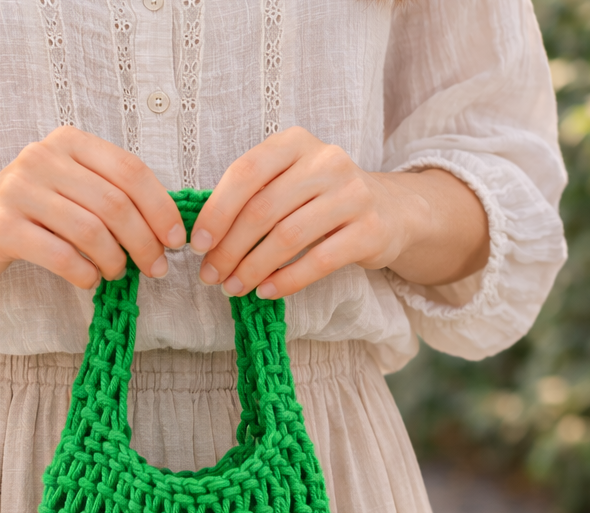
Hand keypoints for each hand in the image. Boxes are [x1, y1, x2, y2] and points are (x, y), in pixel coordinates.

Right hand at [0, 125, 185, 288]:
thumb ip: (112, 196)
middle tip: (155, 268)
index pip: (130, 171)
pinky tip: (89, 280)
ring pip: (91, 231)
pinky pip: (61, 256)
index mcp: (68, 143)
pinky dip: (85, 274)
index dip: (161, 209)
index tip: (176, 241)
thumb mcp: (70, 189)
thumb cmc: (31, 214)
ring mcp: (19, 191)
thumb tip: (168, 230)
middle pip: (115, 204)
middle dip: (144, 242)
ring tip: (117, 274)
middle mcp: (42, 158)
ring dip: (115, 261)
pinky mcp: (2, 227)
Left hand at [189, 126, 489, 299]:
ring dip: (253, 269)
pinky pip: (318, 261)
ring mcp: (352, 194)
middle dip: (229, 249)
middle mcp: (326, 161)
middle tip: (211, 276)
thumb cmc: (321, 200)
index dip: (217, 211)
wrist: (391, 209)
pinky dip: (286, 280)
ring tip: (234, 288)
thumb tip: (203, 239)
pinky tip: (265, 291)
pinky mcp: (370, 230)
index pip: (246, 173)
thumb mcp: (288, 182)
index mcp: (296, 143)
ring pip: (287, 237)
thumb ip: (251, 197)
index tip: (198, 245)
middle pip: (263, 210)